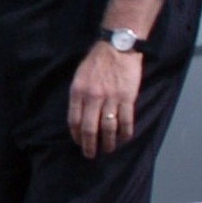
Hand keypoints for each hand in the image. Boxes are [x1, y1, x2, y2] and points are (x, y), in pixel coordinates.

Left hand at [68, 43, 141, 158]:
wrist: (117, 48)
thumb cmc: (96, 62)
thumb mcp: (79, 77)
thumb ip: (78, 96)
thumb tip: (77, 117)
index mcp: (78, 92)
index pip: (73, 121)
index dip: (76, 136)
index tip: (79, 143)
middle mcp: (93, 97)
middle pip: (89, 128)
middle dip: (89, 145)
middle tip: (90, 155)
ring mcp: (111, 98)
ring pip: (108, 128)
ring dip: (108, 142)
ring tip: (108, 149)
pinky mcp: (127, 98)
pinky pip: (126, 121)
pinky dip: (125, 133)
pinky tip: (124, 139)